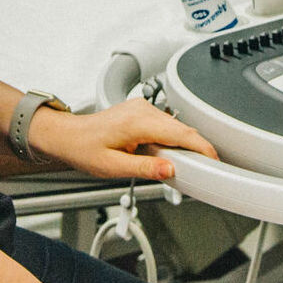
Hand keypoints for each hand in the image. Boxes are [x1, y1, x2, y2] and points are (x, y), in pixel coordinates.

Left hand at [28, 99, 216, 181]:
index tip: (215, 161)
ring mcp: (142, 108)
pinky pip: (166, 125)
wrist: (68, 136)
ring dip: (183, 145)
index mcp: (137, 122)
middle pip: (182, 129)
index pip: (181, 134)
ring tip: (179, 168)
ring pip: (176, 127)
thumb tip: (171, 169)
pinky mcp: (141, 111)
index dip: (203, 148)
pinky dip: (173, 139)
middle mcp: (142, 110)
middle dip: (196, 150)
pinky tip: (167, 155)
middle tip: (200, 173)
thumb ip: (145, 168)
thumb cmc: (84, 149)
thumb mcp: (113, 167)